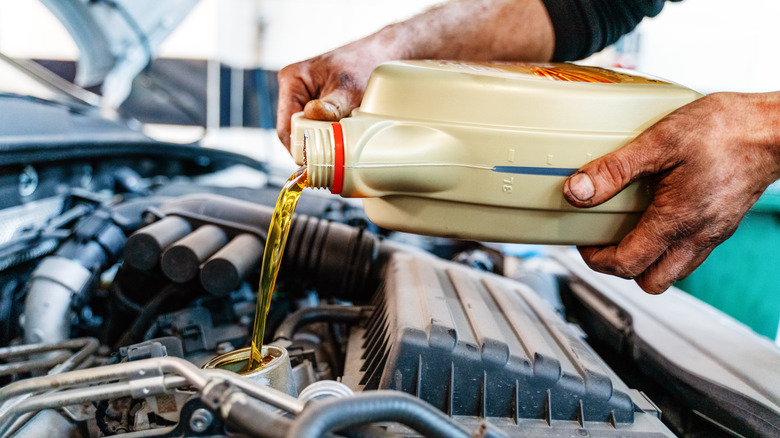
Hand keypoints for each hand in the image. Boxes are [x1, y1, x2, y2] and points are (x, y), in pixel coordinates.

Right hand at [275, 0, 554, 149]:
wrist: (459, 41)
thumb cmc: (409, 44)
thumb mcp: (362, 74)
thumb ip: (336, 103)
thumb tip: (312, 134)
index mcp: (300, 82)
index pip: (288, 135)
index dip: (306, 158)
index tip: (328, 174)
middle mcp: (320, 98)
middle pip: (311, 149)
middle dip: (332, 166)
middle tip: (356, 175)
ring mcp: (346, 113)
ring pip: (336, 155)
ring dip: (353, 167)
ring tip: (375, 167)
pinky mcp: (372, 122)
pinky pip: (362, 152)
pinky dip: (371, 163)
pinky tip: (385, 166)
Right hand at [276, 36, 402, 150]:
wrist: (380, 55)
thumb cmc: (363, 64)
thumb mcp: (349, 87)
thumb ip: (333, 105)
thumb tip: (313, 115)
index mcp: (292, 81)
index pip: (285, 127)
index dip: (300, 147)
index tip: (318, 160)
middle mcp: (294, 90)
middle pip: (294, 133)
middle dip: (313, 144)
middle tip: (335, 153)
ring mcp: (305, 100)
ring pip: (307, 133)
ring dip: (323, 140)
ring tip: (342, 140)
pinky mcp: (318, 107)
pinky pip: (318, 129)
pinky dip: (330, 134)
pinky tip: (343, 134)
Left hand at [563, 92, 779, 293]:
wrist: (775, 128)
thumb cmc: (726, 130)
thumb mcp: (658, 143)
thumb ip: (614, 170)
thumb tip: (578, 191)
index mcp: (677, 221)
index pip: (626, 265)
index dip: (596, 259)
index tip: (583, 240)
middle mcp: (698, 237)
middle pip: (650, 282)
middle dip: (620, 267)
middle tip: (603, 241)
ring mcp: (713, 234)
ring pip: (672, 271)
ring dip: (645, 260)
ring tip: (627, 228)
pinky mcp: (723, 224)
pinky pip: (690, 253)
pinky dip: (667, 246)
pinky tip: (657, 215)